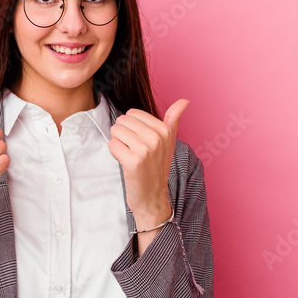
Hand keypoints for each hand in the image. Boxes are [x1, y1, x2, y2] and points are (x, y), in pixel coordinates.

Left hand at [107, 98, 188, 229]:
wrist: (152, 197)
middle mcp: (157, 137)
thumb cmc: (157, 167)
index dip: (131, 128)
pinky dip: (115, 154)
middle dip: (123, 135)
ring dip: (118, 144)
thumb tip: (185, 100)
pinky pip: (112, 145)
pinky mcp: (133, 162)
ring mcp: (145, 150)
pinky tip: (125, 163)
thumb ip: (173, 119)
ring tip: (129, 156)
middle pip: (122, 120)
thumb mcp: (169, 141)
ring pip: (115, 131)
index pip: (132, 113)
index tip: (140, 142)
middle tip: (133, 150)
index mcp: (165, 130)